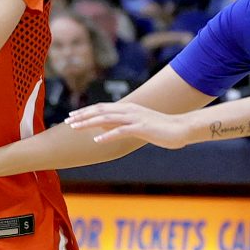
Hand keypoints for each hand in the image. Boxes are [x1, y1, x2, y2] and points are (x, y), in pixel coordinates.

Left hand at [66, 101, 190, 148]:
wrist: (181, 128)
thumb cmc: (160, 128)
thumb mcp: (136, 124)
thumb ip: (120, 124)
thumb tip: (103, 127)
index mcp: (127, 108)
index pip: (101, 108)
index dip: (85, 111)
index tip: (72, 116)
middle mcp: (128, 110)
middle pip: (100, 111)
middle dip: (82, 115)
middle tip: (67, 121)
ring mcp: (134, 118)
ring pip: (106, 119)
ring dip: (89, 123)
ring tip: (76, 128)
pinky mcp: (141, 127)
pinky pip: (121, 131)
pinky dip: (108, 135)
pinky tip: (97, 141)